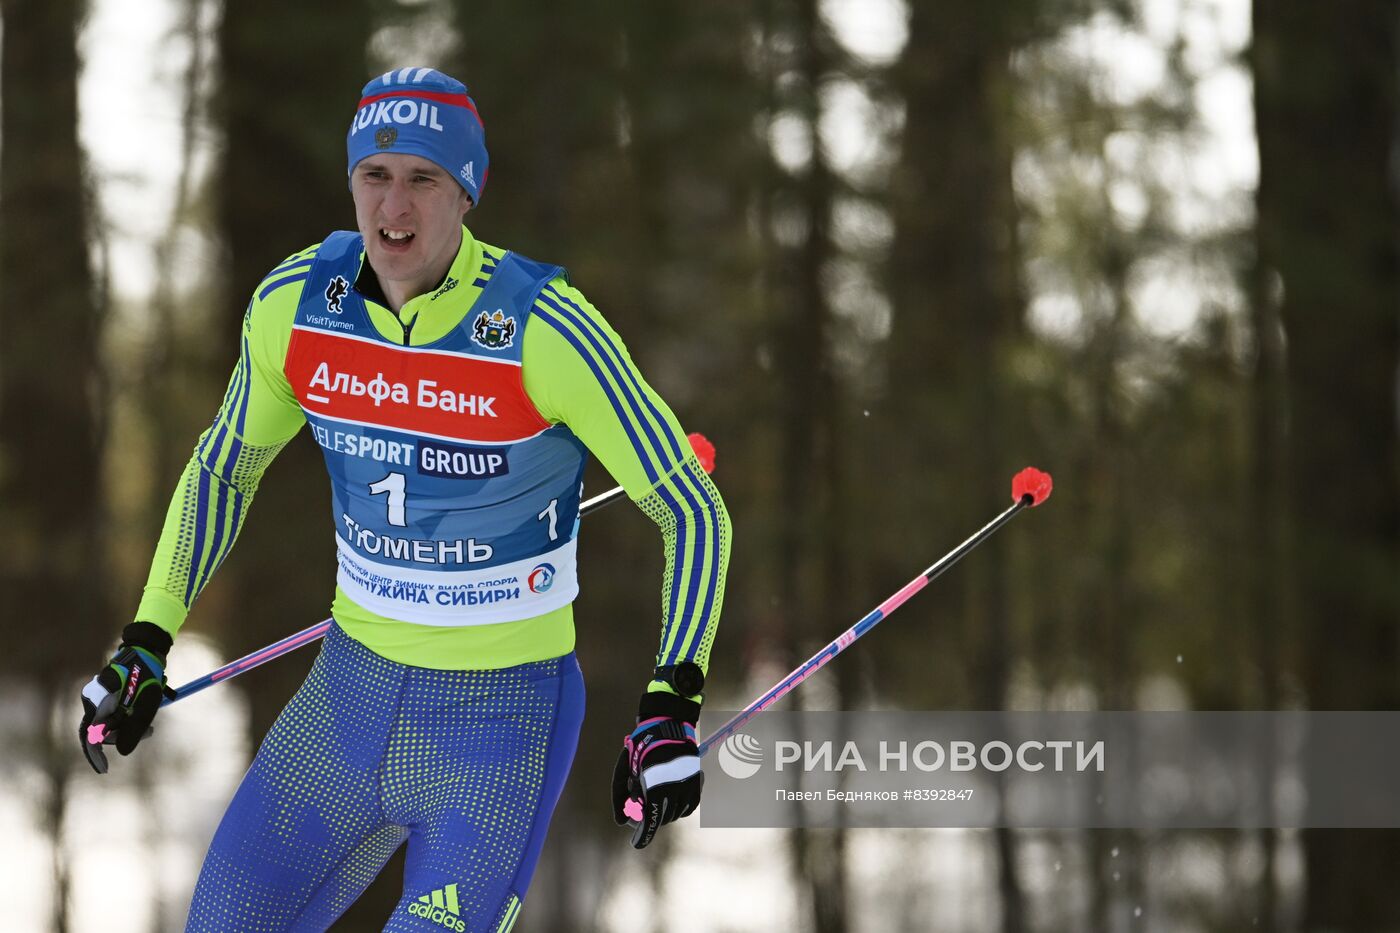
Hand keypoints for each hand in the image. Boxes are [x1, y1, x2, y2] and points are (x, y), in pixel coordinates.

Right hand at [80, 622, 174, 773]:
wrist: (147, 649)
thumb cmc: (147, 676)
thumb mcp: (145, 706)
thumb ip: (134, 730)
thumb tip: (123, 753)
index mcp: (97, 703)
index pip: (89, 737)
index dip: (95, 756)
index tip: (105, 770)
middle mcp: (93, 700)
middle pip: (103, 730)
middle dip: (124, 735)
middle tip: (150, 731)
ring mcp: (98, 696)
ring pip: (110, 721)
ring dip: (128, 724)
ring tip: (151, 719)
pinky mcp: (106, 693)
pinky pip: (113, 711)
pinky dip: (127, 715)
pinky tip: (143, 709)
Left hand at [611, 691, 703, 848]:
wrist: (667, 726)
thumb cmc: (641, 747)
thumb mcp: (624, 770)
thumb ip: (620, 796)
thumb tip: (621, 821)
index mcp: (656, 787)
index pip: (650, 821)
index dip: (643, 836)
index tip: (636, 843)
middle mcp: (675, 790)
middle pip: (662, 819)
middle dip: (649, 819)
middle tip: (639, 812)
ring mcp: (688, 786)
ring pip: (676, 814)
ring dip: (664, 813)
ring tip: (653, 798)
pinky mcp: (697, 783)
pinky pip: (689, 807)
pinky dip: (679, 808)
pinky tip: (669, 800)